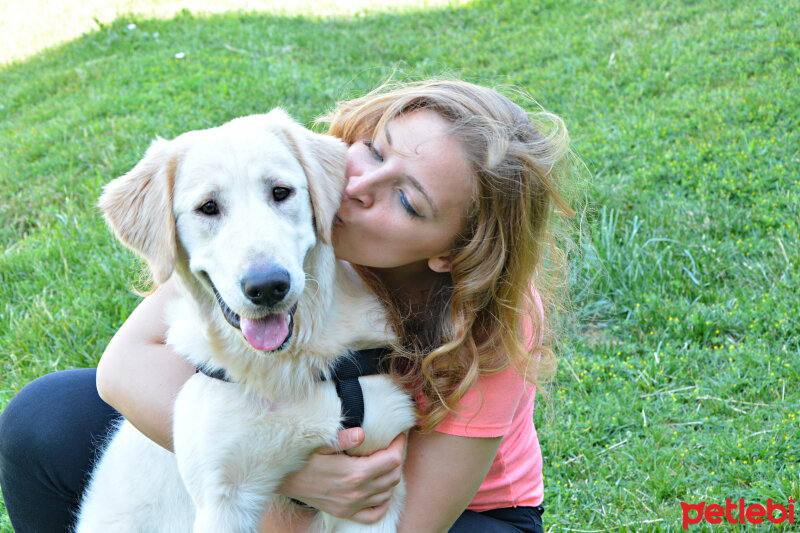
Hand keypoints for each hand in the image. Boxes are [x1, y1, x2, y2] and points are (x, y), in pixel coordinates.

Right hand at [278, 428, 405, 523]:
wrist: (283, 478)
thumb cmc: (303, 457)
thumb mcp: (321, 442)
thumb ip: (344, 438)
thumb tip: (362, 434)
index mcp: (354, 472)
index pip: (392, 460)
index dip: (399, 446)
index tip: (398, 435)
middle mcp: (356, 492)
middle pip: (393, 477)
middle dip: (397, 459)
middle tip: (391, 446)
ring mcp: (351, 505)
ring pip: (387, 494)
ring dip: (390, 478)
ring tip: (384, 463)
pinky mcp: (344, 512)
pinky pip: (374, 514)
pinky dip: (382, 502)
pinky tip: (379, 489)